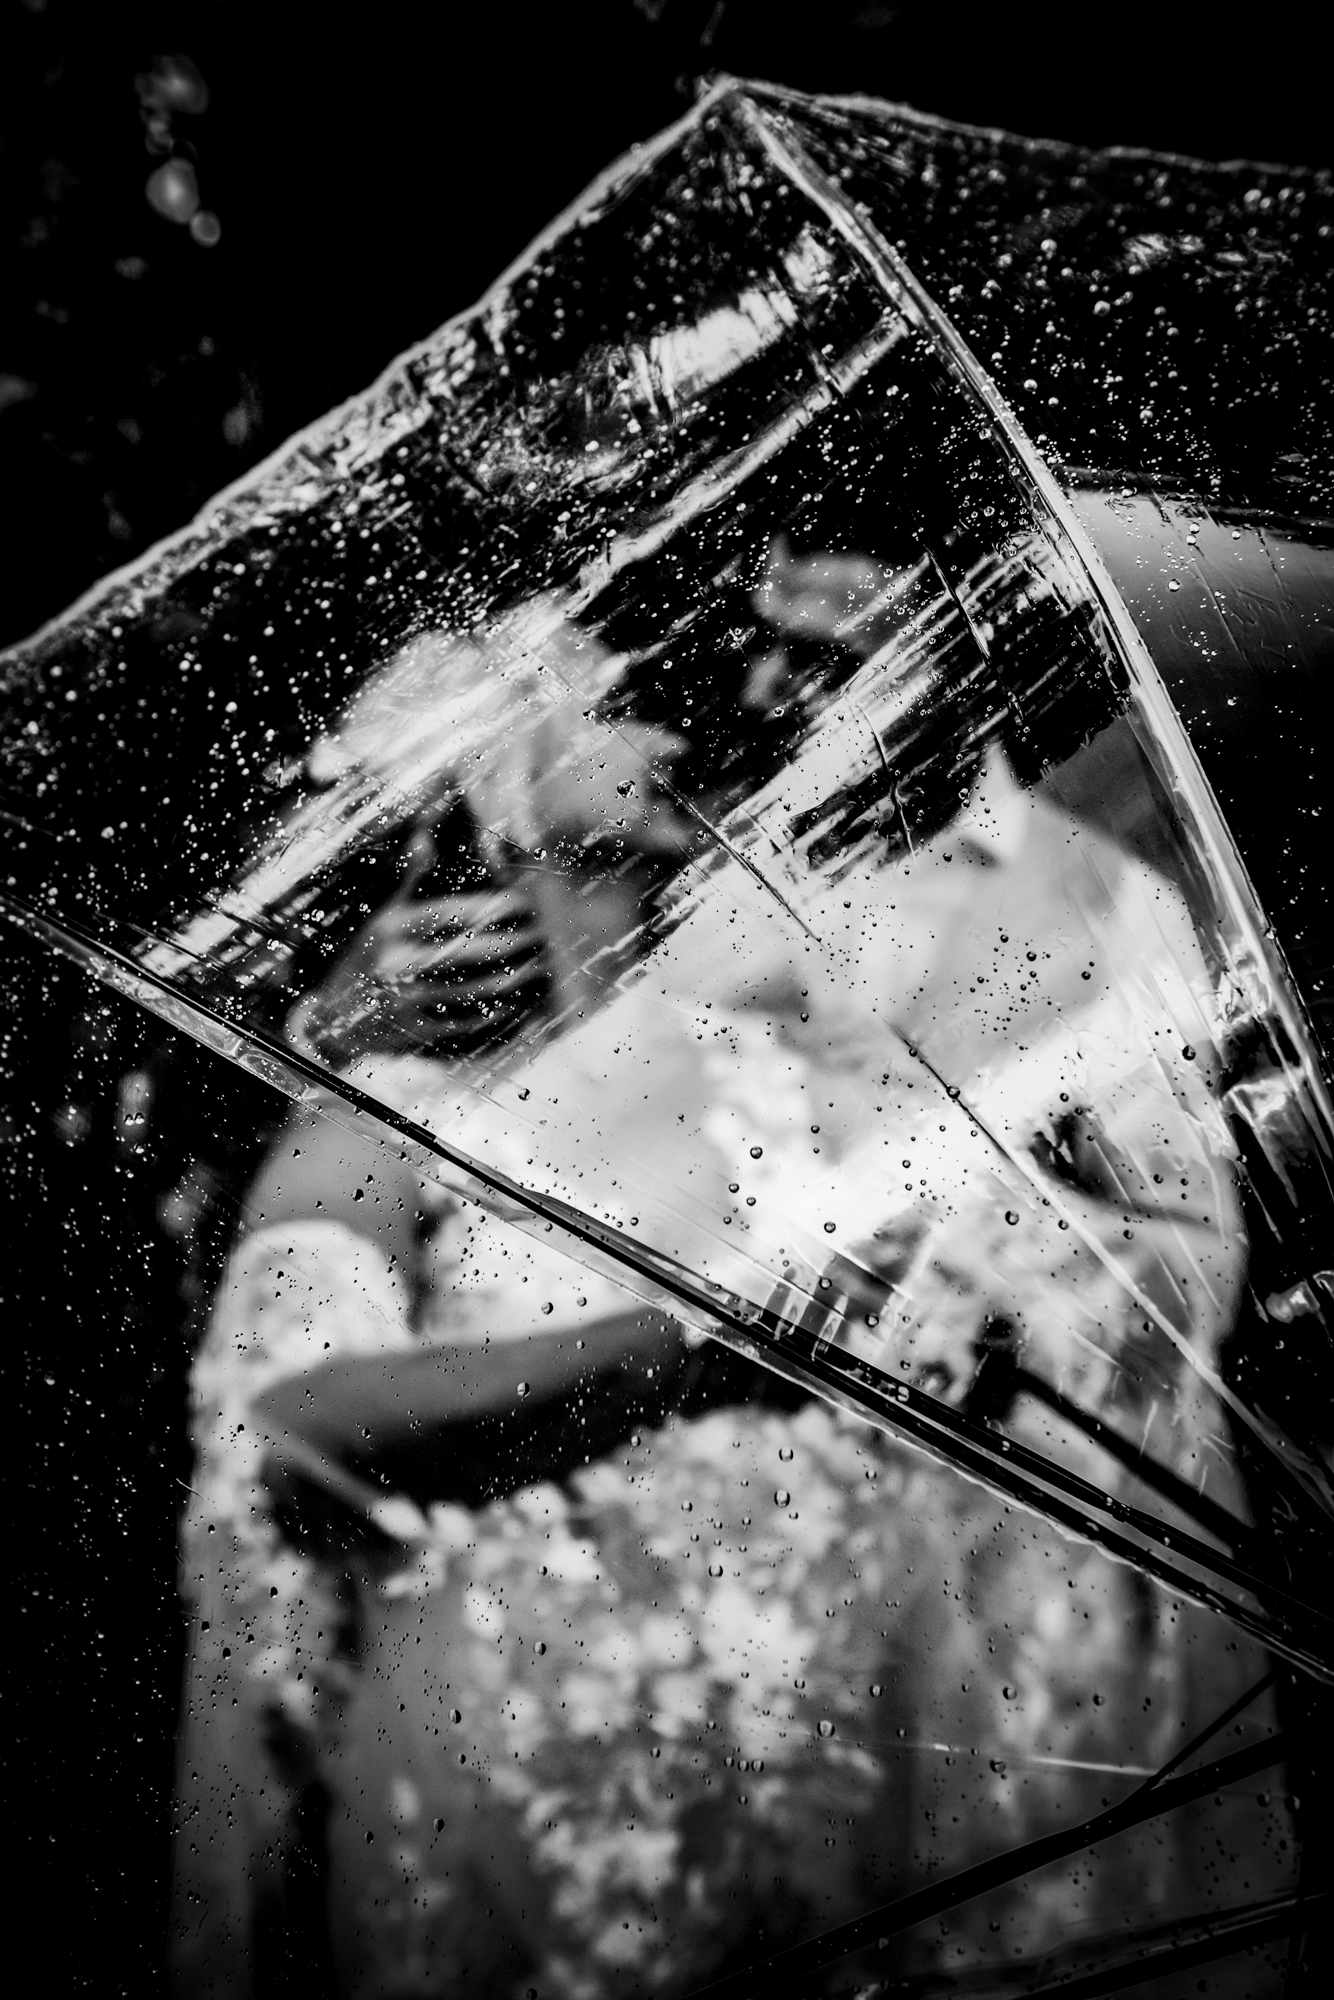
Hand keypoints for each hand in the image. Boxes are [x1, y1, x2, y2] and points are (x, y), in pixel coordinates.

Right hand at [287, 870, 545, 1067]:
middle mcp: (398, 962)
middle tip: (542, 935)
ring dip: (513, 979)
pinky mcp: (418, 1030)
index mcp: (392, 928)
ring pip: (474, 988)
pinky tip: (520, 1001)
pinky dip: (496, 1011)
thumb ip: (409, 879)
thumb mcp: (382, 915)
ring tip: (540, 966)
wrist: (333, 1019)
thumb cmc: (368, 957)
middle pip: (469, 951)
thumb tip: (424, 836)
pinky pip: (466, 1020)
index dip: (492, 908)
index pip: (451, 914)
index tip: (524, 905)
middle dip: (512, 944)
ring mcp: (407, 1000)